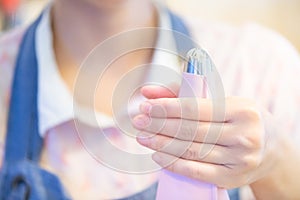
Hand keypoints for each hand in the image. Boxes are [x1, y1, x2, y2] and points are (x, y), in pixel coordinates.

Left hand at [132, 85, 279, 188]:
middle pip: (191, 130)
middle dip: (160, 125)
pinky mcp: (232, 178)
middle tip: (138, 121)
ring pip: (191, 151)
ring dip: (162, 144)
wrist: (272, 148)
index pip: (197, 109)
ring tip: (143, 137)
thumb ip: (185, 94)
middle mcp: (244, 135)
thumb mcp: (223, 102)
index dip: (168, 108)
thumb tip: (149, 92)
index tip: (146, 106)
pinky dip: (174, 164)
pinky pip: (197, 172)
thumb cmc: (242, 119)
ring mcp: (239, 160)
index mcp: (242, 110)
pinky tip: (157, 156)